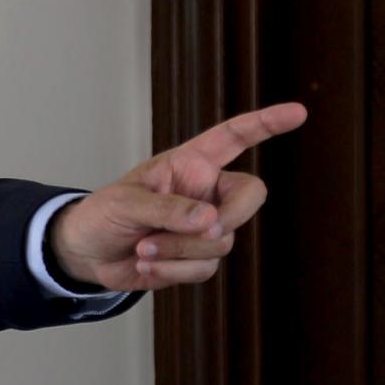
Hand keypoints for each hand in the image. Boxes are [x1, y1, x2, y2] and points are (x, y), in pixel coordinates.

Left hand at [48, 103, 306, 291]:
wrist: (86, 253)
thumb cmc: (102, 214)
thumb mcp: (125, 203)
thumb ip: (167, 209)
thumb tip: (211, 222)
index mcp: (189, 164)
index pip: (234, 137)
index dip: (266, 124)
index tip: (298, 112)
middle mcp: (205, 192)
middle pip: (251, 197)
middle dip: (229, 217)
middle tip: (199, 229)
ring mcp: (204, 226)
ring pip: (221, 241)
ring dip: (178, 251)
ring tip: (143, 249)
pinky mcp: (197, 258)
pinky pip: (205, 268)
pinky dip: (173, 272)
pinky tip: (146, 266)